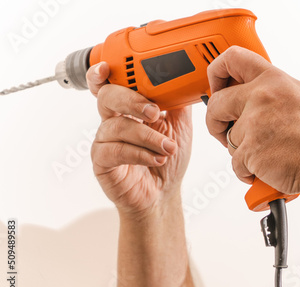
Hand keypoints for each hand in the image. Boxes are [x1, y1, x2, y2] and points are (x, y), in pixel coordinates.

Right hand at [87, 62, 192, 215]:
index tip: (107, 67)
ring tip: (168, 148)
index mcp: (129, 108)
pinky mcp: (102, 162)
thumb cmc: (168, 159)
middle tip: (154, 112)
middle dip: (132, 101)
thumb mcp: (180, 126)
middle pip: (108, 97)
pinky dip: (139, 153)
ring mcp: (105, 141)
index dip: (103, 74)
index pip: (111, 84)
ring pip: (117, 126)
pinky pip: (115, 150)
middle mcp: (114, 120)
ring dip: (148, 137)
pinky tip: (156, 158)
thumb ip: (177, 102)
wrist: (165, 193)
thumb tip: (184, 78)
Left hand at [206, 46, 299, 194]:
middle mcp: (262, 97)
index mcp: (274, 80)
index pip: (232, 58)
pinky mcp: (250, 150)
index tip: (217, 87)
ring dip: (241, 151)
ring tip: (266, 155)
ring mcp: (254, 124)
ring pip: (228, 138)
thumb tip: (256, 91)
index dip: (216, 72)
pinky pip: (235, 163)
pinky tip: (266, 169)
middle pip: (216, 103)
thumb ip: (276, 91)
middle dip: (215, 122)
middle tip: (224, 132)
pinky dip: (246, 171)